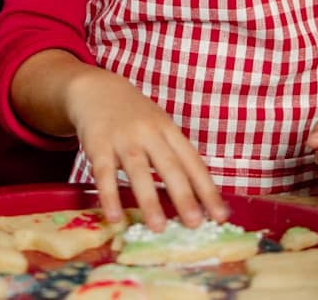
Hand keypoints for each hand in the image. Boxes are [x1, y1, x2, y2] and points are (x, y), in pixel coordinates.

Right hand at [65, 67, 227, 230]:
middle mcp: (149, 133)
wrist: (96, 88)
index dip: (207, 189)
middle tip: (195, 224)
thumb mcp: (159, 126)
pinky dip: (110, 195)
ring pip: (139, 170)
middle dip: (184, 196)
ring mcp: (124, 138)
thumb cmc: (134, 116)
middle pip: (170, 166)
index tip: (221, 216)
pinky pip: (104, 172)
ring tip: (158, 228)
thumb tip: (196, 195)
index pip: (193, 162)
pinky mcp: (98, 144)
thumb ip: (173, 155)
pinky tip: (115, 217)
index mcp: (169, 130)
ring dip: (149, 200)